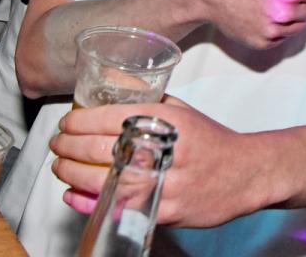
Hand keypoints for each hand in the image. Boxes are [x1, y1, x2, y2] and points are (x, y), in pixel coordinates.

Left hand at [52, 97, 265, 227]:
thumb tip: (114, 95)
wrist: (247, 174)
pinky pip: (118, 207)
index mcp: (169, 120)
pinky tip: (74, 194)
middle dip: (69, 145)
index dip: (79, 120)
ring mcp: (165, 183)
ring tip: (61, 166)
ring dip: (73, 173)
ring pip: (104, 180)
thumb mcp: (184, 112)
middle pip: (101, 147)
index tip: (66, 122)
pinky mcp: (165, 210)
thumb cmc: (213, 142)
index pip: (111, 117)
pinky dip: (90, 202)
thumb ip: (150, 105)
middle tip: (58, 143)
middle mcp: (166, 150)